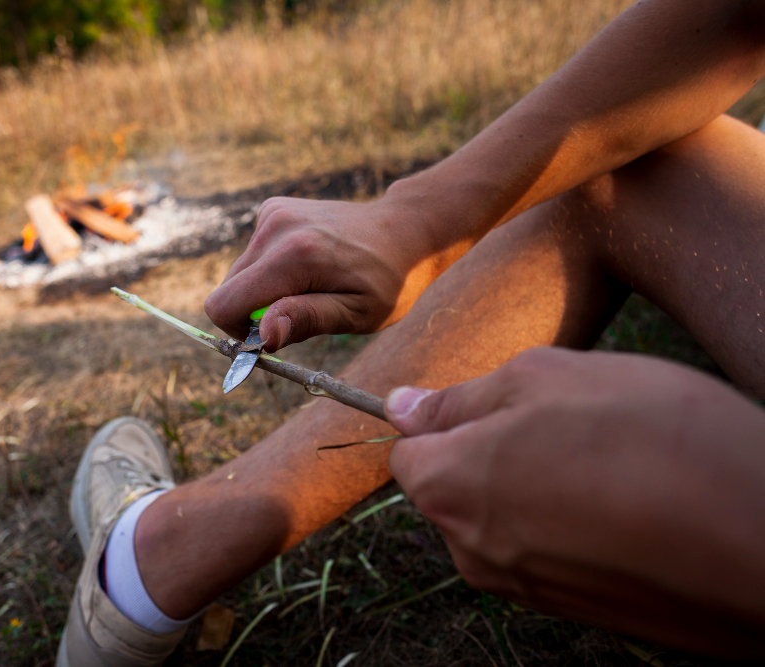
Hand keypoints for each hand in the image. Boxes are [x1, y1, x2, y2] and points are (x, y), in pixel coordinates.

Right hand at [204, 193, 465, 349]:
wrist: (405, 231)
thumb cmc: (388, 281)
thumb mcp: (357, 313)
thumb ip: (307, 320)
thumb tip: (262, 334)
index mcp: (294, 256)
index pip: (224, 304)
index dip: (240, 330)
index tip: (275, 336)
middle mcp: (276, 227)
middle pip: (229, 290)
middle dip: (256, 311)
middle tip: (303, 312)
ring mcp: (272, 213)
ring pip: (241, 274)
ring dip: (267, 290)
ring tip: (312, 286)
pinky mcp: (274, 208)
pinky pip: (254, 255)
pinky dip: (273, 269)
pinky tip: (309, 266)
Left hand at [385, 348, 764, 654]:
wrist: (763, 542)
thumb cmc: (652, 439)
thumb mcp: (545, 378)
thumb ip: (461, 398)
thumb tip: (403, 407)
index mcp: (448, 488)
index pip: (407, 451)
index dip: (446, 418)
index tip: (499, 403)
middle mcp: (471, 551)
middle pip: (455, 487)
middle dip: (495, 450)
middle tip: (570, 422)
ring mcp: (524, 590)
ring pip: (505, 518)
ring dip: (540, 485)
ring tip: (612, 460)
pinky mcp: (575, 611)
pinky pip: (550, 552)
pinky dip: (574, 524)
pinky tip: (630, 500)